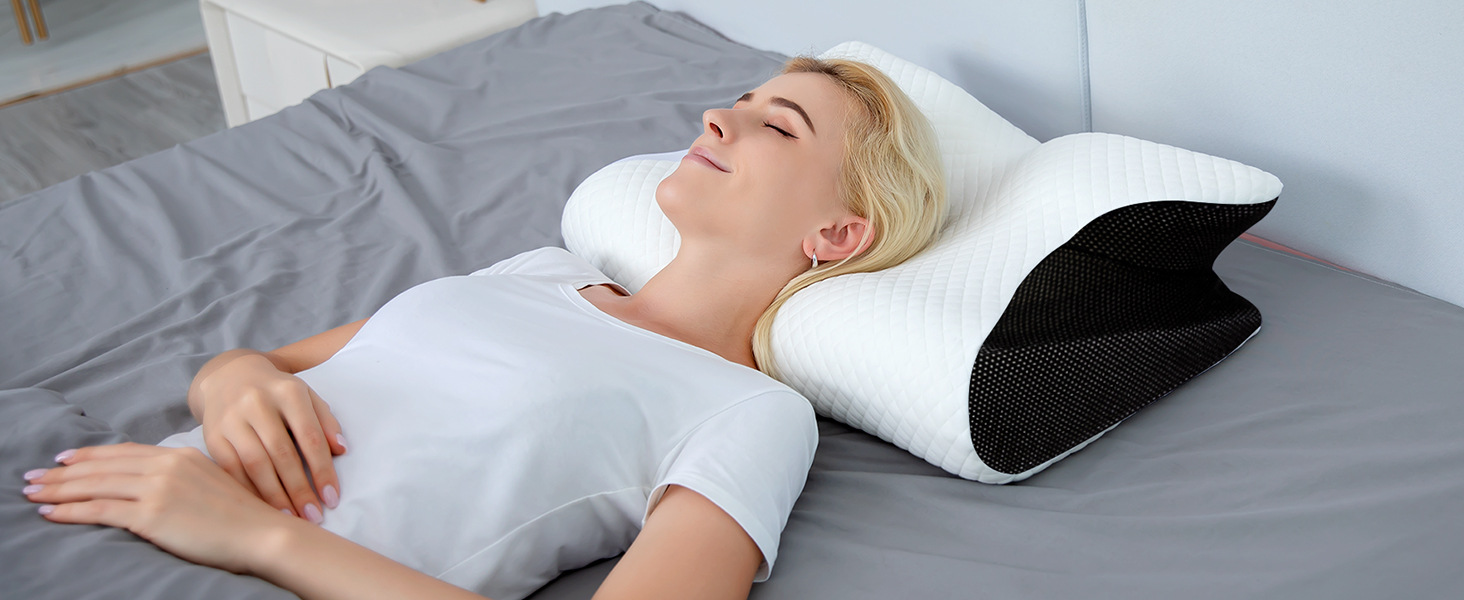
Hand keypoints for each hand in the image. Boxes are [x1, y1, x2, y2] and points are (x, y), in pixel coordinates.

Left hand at [23, 443, 299, 574]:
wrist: (263, 532)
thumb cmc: (244, 517)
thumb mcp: (211, 485)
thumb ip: (183, 479)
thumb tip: (156, 487)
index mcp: (181, 455)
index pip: (124, 452)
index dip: (91, 455)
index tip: (66, 459)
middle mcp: (166, 465)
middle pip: (102, 466)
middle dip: (63, 472)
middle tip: (34, 476)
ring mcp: (158, 488)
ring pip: (95, 485)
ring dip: (58, 489)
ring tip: (33, 492)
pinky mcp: (152, 514)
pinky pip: (100, 509)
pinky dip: (70, 510)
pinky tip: (51, 512)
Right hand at [191, 352, 345, 521]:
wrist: (230, 377)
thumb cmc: (277, 393)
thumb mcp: (306, 397)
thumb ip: (325, 421)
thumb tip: (341, 450)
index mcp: (288, 392)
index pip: (310, 437)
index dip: (323, 470)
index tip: (332, 498)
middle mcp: (257, 403)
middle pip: (282, 453)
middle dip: (300, 489)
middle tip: (313, 517)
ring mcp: (231, 419)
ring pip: (254, 463)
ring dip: (274, 496)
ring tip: (290, 518)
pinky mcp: (212, 435)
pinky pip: (230, 469)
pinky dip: (248, 491)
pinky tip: (260, 509)